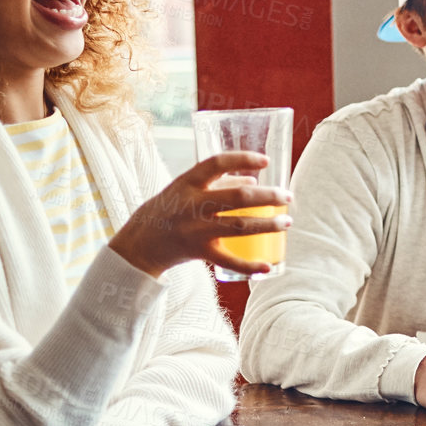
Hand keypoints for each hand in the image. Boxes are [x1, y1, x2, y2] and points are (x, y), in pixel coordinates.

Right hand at [108, 152, 291, 278]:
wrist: (139, 243)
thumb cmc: (168, 208)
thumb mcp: (185, 188)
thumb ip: (218, 181)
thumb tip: (253, 179)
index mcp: (187, 183)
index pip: (216, 163)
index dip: (243, 159)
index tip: (266, 161)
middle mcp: (191, 204)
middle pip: (237, 197)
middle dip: (267, 196)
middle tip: (286, 197)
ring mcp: (195, 230)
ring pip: (239, 226)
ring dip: (267, 225)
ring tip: (287, 222)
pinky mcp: (198, 252)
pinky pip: (228, 261)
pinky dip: (250, 266)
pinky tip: (268, 266)